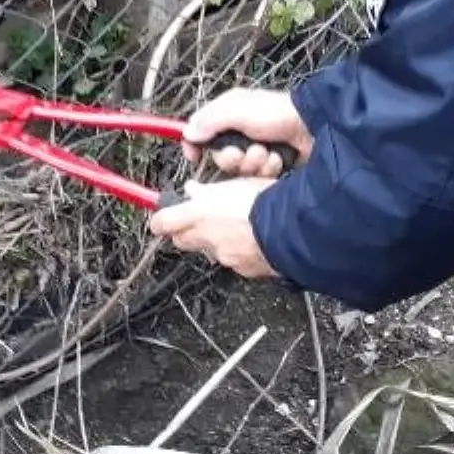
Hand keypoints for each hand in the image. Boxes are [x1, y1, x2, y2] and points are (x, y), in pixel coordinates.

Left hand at [149, 176, 277, 278]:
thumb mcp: (236, 184)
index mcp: (200, 215)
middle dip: (188, 231)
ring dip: (220, 240)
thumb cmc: (266, 202)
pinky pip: (237, 262)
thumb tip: (193, 191)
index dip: (160, 220)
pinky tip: (255, 240)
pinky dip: (242, 252)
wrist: (294, 229)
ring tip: (238, 226)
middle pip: (183, 241)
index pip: (162, 223)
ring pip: (212, 250)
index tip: (160, 218)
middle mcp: (208, 239)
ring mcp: (226, 257)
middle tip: (200, 219)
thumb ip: (210, 192)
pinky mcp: (245, 270)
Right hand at [183, 87, 311, 178]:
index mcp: (228, 114)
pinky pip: (259, 177)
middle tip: (245, 151)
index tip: (195, 157)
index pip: (200, 132)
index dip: (195, 146)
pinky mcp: (271, 164)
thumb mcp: (236, 108)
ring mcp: (257, 150)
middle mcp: (241, 132)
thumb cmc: (278, 112)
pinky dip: (267, 169)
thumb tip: (188, 134)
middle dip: (233, 157)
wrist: (314, 128)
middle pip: (220, 157)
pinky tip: (278, 159)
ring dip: (253, 163)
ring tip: (267, 152)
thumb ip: (208, 120)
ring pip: (240, 169)